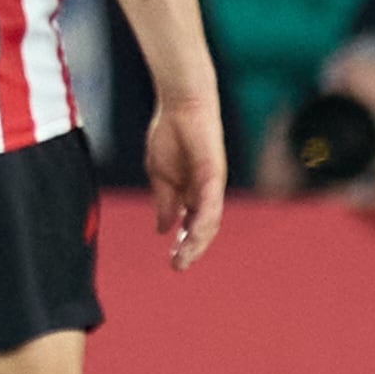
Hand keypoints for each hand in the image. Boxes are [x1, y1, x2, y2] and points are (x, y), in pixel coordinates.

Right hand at [142, 92, 226, 268]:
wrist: (180, 106)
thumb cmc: (170, 135)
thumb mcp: (160, 174)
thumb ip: (165, 201)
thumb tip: (164, 229)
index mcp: (192, 193)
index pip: (191, 225)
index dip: (184, 244)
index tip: (173, 262)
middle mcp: (206, 193)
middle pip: (202, 228)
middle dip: (190, 249)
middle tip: (177, 267)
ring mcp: (212, 185)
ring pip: (209, 220)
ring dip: (197, 241)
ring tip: (184, 256)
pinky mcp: (214, 174)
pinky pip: (211, 203)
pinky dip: (202, 220)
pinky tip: (193, 233)